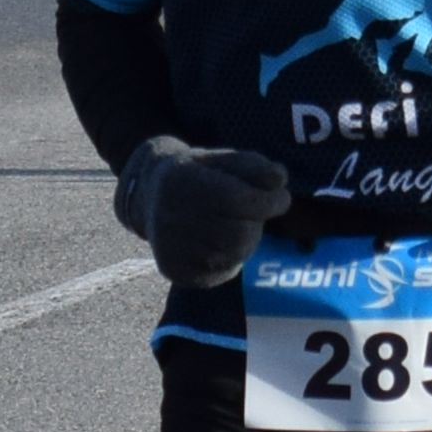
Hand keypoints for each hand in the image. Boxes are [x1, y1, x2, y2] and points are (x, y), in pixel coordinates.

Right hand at [117, 137, 291, 288]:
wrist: (150, 196)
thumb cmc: (197, 175)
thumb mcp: (222, 159)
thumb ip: (254, 166)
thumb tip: (280, 179)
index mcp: (182, 181)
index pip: (238, 200)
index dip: (269, 202)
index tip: (282, 198)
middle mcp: (170, 216)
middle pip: (239, 233)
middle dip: (257, 223)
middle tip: (255, 212)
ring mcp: (169, 247)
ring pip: (233, 255)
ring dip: (246, 241)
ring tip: (235, 225)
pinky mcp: (173, 270)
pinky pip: (221, 273)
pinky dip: (231, 259)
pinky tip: (221, 242)